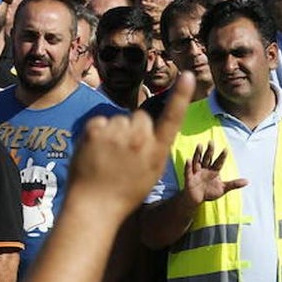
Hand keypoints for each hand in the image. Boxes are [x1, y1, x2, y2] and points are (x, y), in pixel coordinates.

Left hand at [68, 75, 194, 213]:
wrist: (95, 206)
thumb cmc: (126, 192)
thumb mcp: (152, 172)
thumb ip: (154, 146)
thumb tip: (147, 126)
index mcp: (157, 151)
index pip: (172, 118)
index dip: (181, 96)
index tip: (186, 75)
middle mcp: (139, 139)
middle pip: (141, 118)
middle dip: (134, 129)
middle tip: (126, 154)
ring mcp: (116, 134)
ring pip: (120, 119)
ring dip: (115, 132)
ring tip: (109, 157)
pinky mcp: (95, 130)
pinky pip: (101, 122)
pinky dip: (98, 134)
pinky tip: (97, 152)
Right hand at [183, 141, 248, 206]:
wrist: (197, 199)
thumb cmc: (210, 192)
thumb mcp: (223, 189)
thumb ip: (234, 184)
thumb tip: (248, 181)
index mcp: (214, 171)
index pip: (219, 162)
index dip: (222, 156)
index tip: (226, 149)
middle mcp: (205, 169)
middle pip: (207, 158)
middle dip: (209, 150)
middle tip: (211, 141)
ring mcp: (196, 172)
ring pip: (197, 161)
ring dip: (198, 153)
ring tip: (200, 145)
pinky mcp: (189, 178)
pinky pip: (188, 171)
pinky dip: (188, 166)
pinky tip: (188, 159)